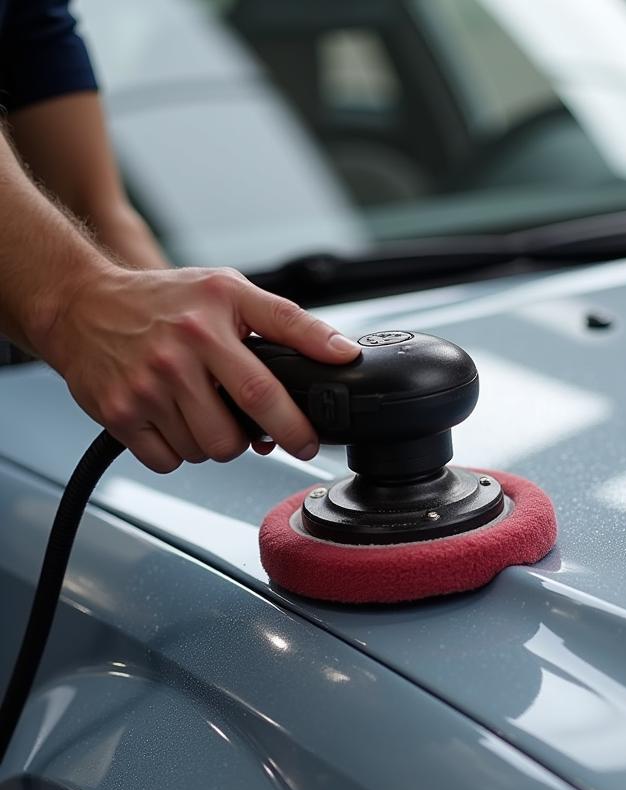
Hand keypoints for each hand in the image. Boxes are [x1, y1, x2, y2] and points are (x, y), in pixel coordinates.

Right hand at [41, 264, 359, 472]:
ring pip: (203, 453)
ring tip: (205, 410)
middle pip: (231, 437)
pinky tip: (175, 420)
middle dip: (252, 441)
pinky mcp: (117, 414)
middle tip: (255, 428)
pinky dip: (178, 451)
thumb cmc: (166, 300)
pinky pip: (167, 462)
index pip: (261, 390)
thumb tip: (345, 353)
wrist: (82, 304)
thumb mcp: (232, 292)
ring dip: (214, 443)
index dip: (293, 426)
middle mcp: (173, 357)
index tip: (309, 445)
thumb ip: (292, 323)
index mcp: (208, 326)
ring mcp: (142, 389)